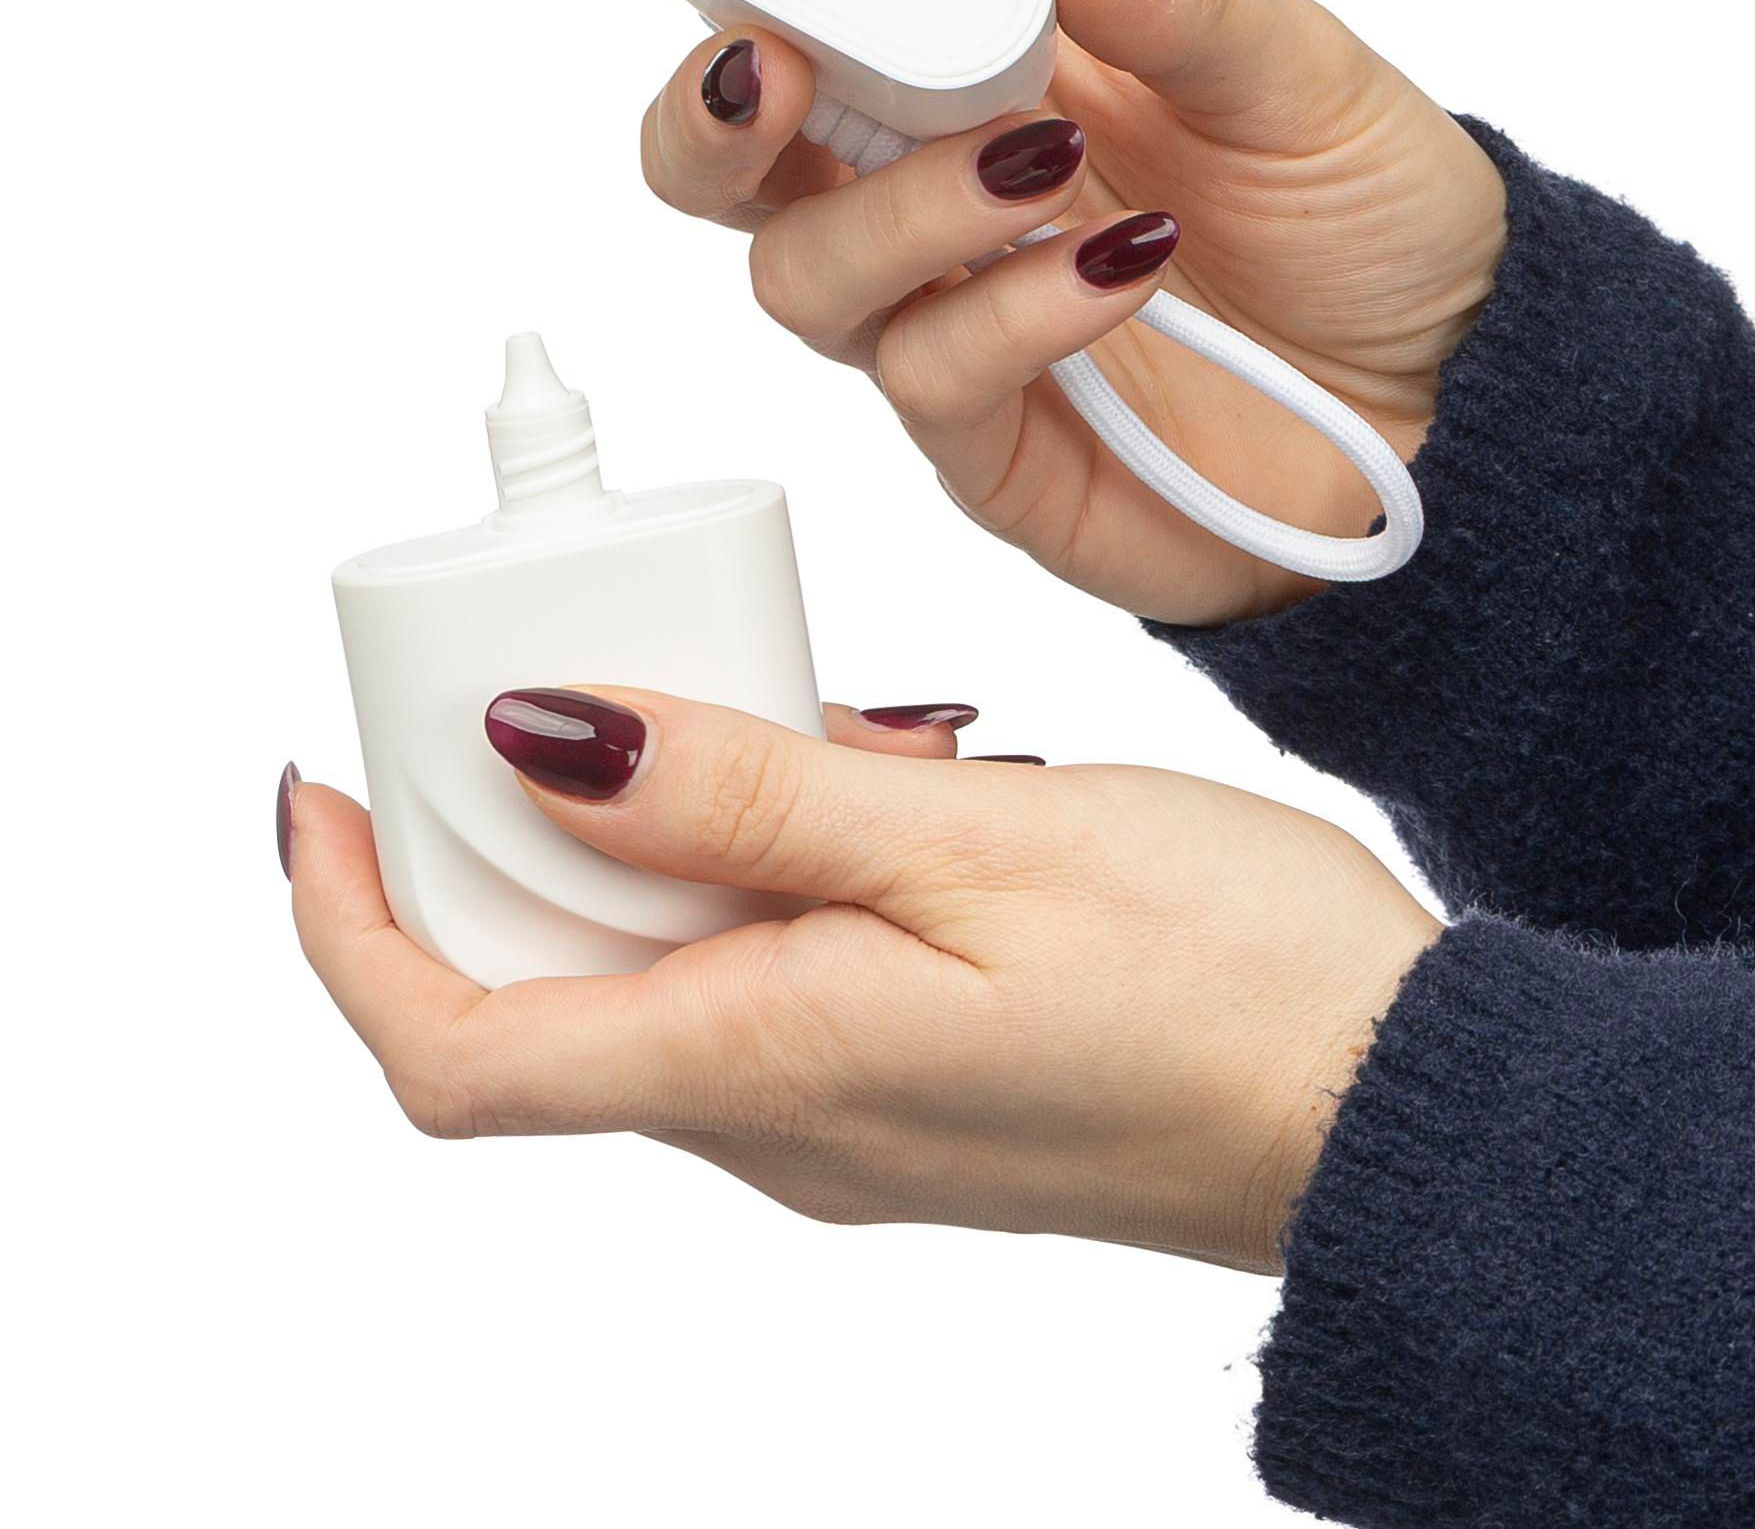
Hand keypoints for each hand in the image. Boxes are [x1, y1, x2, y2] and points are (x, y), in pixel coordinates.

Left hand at [288, 693, 1439, 1270]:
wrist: (1389, 1099)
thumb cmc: (1221, 977)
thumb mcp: (973, 838)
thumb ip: (748, 796)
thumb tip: (542, 742)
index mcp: (764, 1063)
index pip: (456, 1046)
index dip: (349, 925)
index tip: (325, 787)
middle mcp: (774, 1117)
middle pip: (537, 994)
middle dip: (507, 838)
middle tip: (570, 678)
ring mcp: (840, 1109)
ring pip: (656, 966)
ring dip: (662, 831)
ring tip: (777, 702)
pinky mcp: (903, 1077)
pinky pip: (765, 969)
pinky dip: (763, 860)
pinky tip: (871, 768)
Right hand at [564, 0, 1505, 625]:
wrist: (1451, 392)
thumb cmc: (1361, 220)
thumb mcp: (1299, 74)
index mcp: (977, 80)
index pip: (794, 5)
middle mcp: (932, 207)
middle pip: (726, 166)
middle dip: (706, 105)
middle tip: (765, 64)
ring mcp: (950, 332)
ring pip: (802, 278)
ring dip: (895, 205)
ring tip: (1040, 159)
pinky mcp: (995, 453)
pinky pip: (932, 380)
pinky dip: (1007, 308)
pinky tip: (1117, 262)